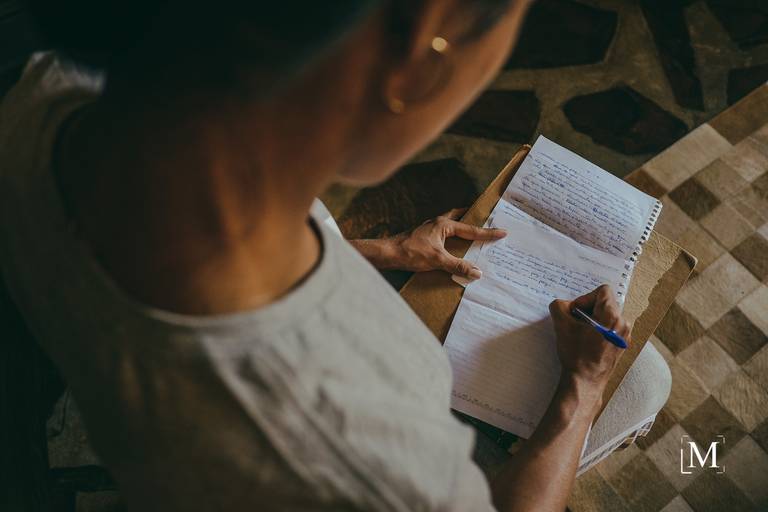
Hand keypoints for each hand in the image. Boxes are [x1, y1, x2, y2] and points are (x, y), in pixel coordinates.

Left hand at [387, 208, 505, 278]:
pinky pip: (443, 233)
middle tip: (486, 218)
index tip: (502, 232)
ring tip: (473, 230)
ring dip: (461, 226)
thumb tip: (477, 272)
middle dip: (473, 218)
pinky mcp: (424, 237)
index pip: (471, 229)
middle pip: (460, 217)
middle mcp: (437, 223)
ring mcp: (429, 229)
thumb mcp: (438, 260)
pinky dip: (451, 236)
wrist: (387, 253)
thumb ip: (458, 266)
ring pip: (450, 224)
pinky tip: (453, 244)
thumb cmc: (410, 252)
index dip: (487, 232)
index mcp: (443, 224)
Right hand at [548, 285, 629, 395]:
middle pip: (605, 303)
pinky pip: (610, 328)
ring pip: (607, 316)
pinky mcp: (621, 345)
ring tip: (581, 334)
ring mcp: (624, 336)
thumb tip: (564, 305)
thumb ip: (559, 306)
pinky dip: (599, 330)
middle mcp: (623, 324)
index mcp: (612, 316)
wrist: (585, 381)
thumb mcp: (561, 326)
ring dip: (593, 320)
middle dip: (588, 310)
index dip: (585, 298)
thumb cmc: (576, 355)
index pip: (603, 291)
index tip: (576, 313)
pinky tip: (588, 342)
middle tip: (576, 323)